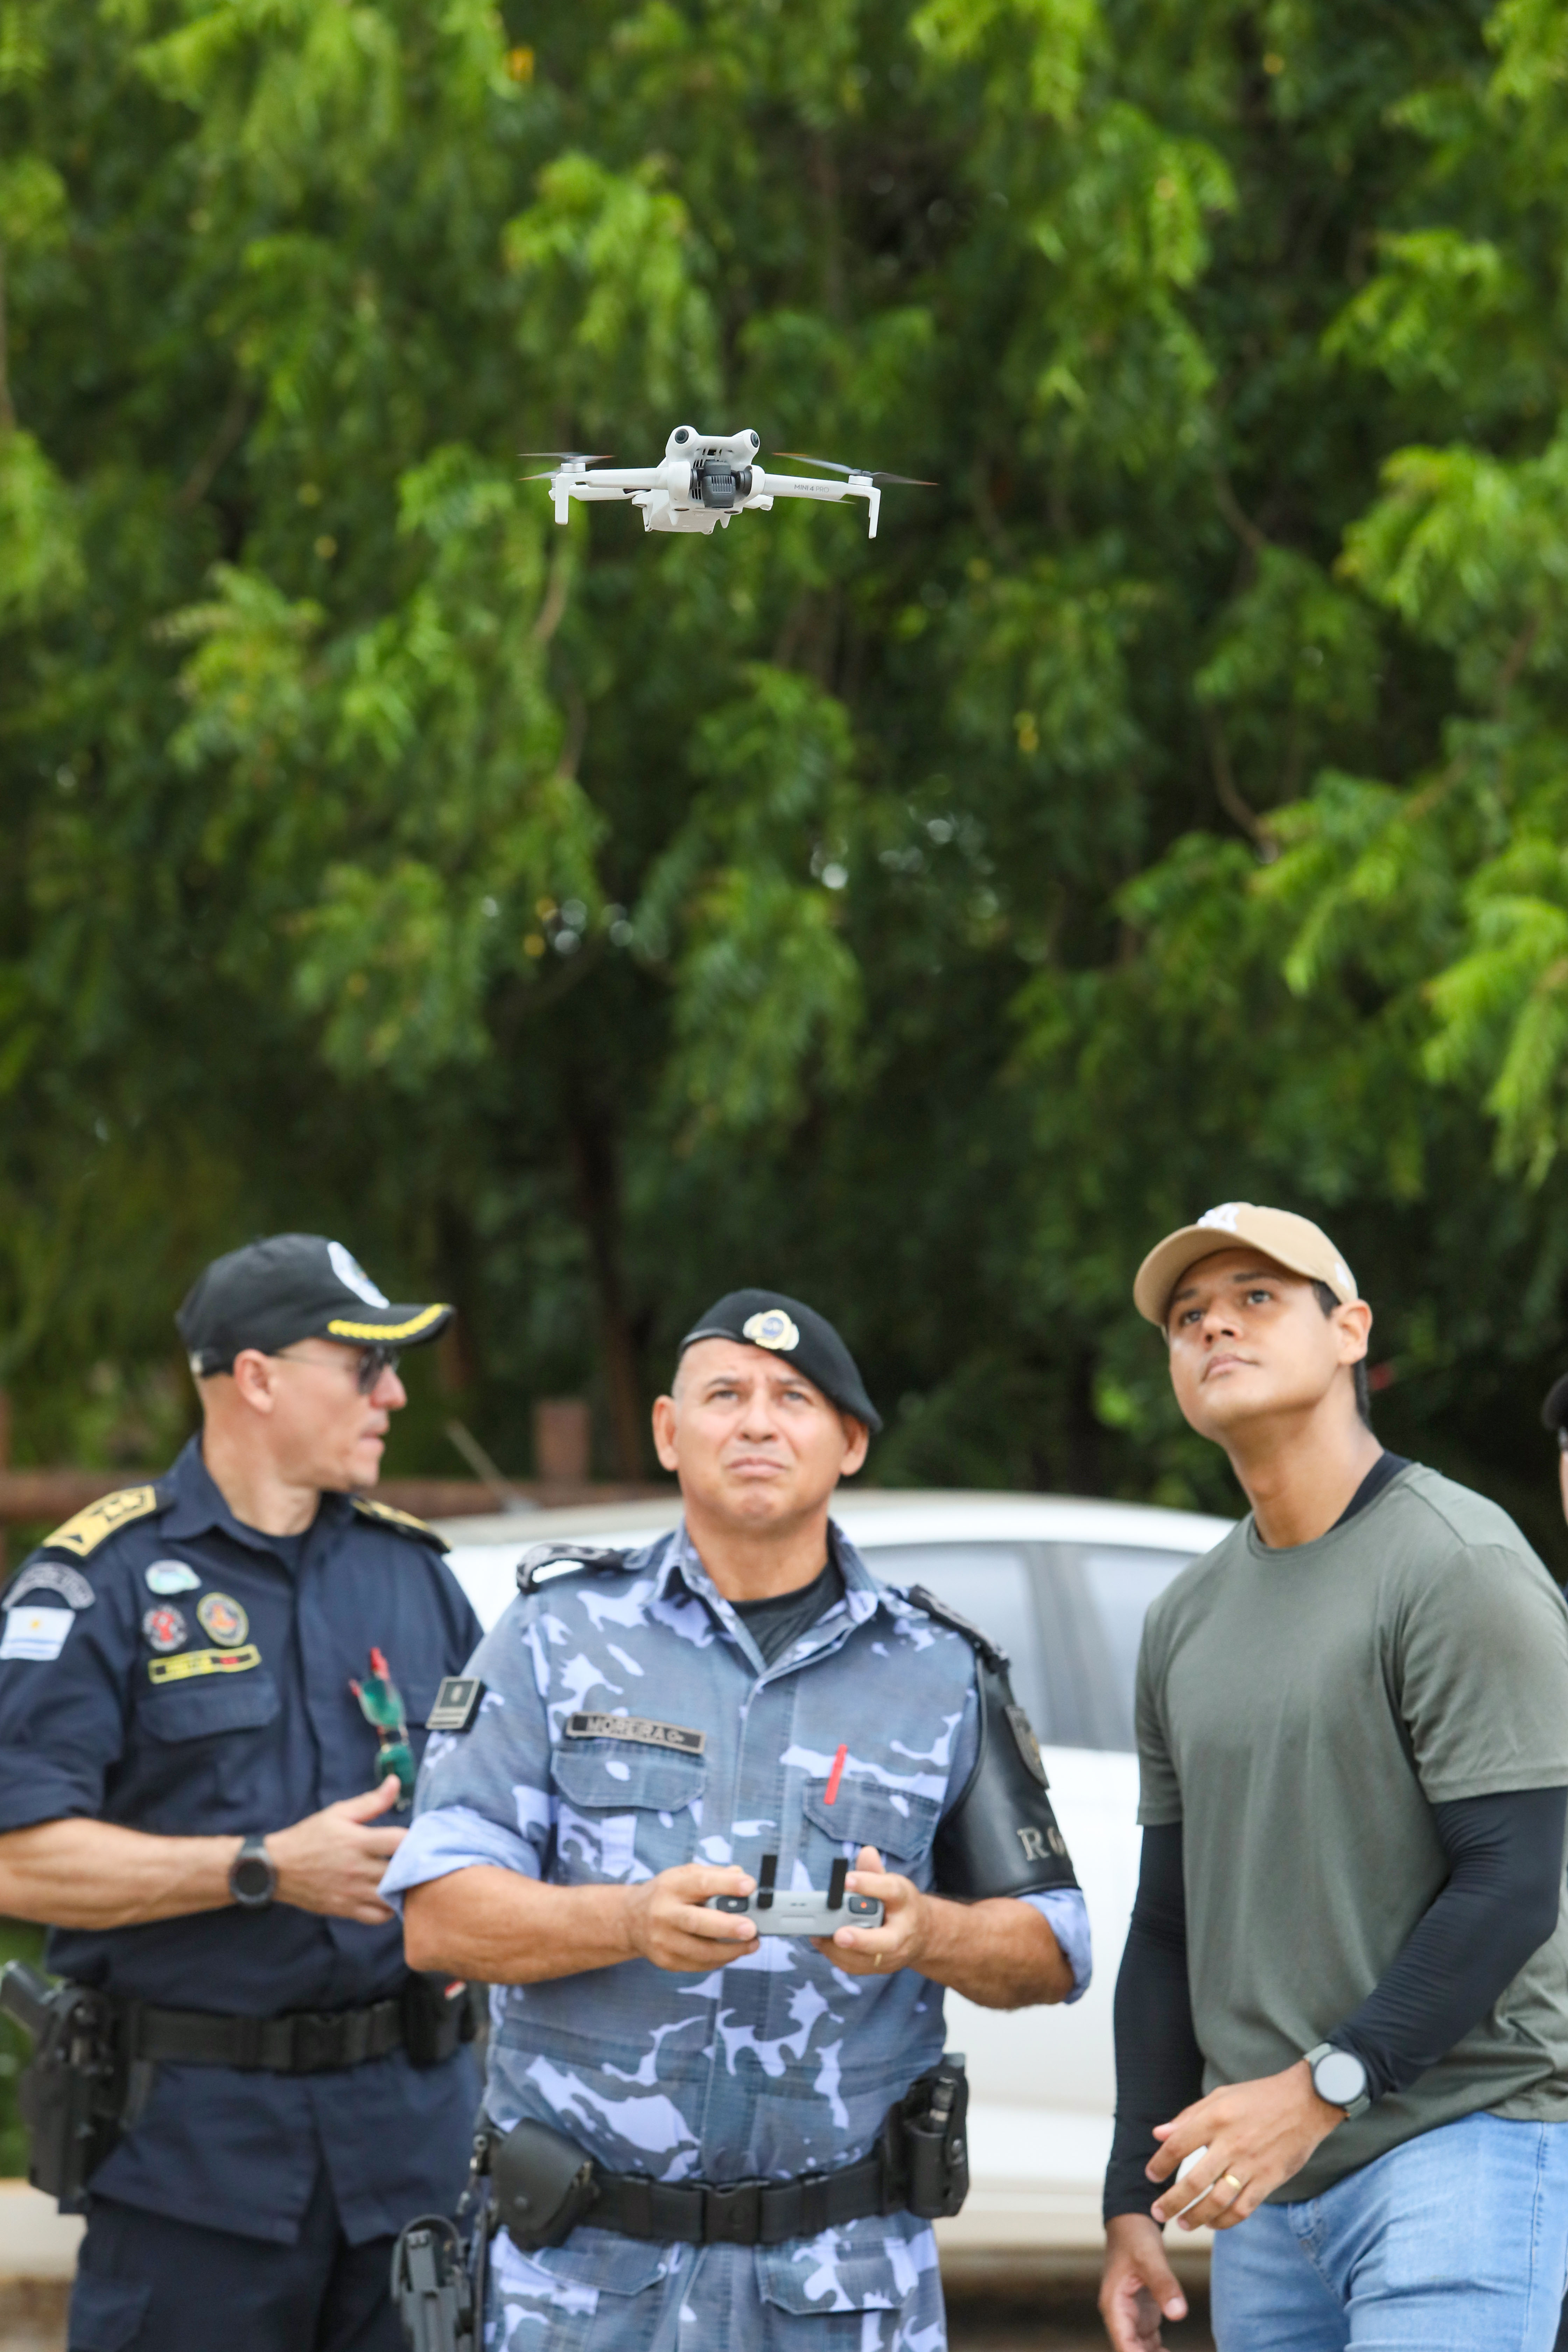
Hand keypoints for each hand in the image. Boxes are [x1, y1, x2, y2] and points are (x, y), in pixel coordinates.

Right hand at [268, 1774, 408, 1923]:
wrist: (276, 1868)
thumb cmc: (309, 1837)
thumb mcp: (338, 1813)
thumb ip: (371, 1801)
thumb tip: (396, 1782)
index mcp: (358, 1841)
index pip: (400, 1842)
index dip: (418, 1839)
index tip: (423, 1837)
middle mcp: (358, 1869)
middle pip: (402, 1872)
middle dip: (417, 1867)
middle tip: (425, 1861)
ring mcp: (352, 1892)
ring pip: (393, 1898)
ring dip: (405, 1890)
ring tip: (411, 1880)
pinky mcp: (345, 1909)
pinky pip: (377, 1917)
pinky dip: (389, 1910)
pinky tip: (392, 1897)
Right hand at [620, 1863, 759, 1971]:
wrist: (632, 1919)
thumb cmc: (668, 1894)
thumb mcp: (685, 1875)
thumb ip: (713, 1875)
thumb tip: (741, 1877)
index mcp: (671, 1886)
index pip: (700, 1883)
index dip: (726, 1884)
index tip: (749, 1886)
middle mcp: (663, 1913)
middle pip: (697, 1922)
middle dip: (727, 1926)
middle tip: (751, 1928)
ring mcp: (663, 1940)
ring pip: (700, 1951)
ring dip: (731, 1950)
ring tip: (752, 1944)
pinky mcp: (666, 1961)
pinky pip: (699, 1964)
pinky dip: (720, 1959)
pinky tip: (733, 1952)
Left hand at [810, 1846, 927, 1975]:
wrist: (922, 1933)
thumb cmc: (899, 1904)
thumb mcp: (892, 1882)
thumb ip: (874, 1870)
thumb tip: (866, 1852)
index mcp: (904, 1901)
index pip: (890, 1891)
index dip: (868, 1885)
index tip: (845, 1879)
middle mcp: (902, 1931)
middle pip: (886, 1940)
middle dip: (862, 1940)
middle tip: (839, 1934)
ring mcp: (894, 1954)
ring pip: (868, 1959)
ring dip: (841, 1950)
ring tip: (819, 1936)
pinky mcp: (882, 1967)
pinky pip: (858, 1967)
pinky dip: (838, 1957)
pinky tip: (823, 1942)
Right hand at [1098, 2213, 1187, 2351]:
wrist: (1132, 2221)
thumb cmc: (1134, 2235)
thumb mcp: (1149, 2257)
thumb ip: (1163, 2284)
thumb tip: (1179, 2314)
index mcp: (1114, 2305)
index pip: (1124, 2346)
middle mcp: (1120, 2315)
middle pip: (1132, 2351)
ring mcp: (1131, 2316)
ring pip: (1141, 2350)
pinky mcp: (1143, 2314)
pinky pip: (1150, 2343)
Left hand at [1146, 2060, 1343, 2230]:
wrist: (1305, 2102)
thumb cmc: (1259, 2097)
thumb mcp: (1220, 2096)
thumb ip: (1188, 2117)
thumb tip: (1158, 2134)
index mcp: (1215, 2118)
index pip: (1178, 2146)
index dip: (1160, 2164)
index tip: (1151, 2175)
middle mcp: (1231, 2143)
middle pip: (1193, 2181)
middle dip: (1171, 2201)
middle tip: (1157, 2212)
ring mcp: (1251, 2164)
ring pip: (1217, 2201)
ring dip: (1196, 2217)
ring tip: (1183, 2224)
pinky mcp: (1269, 2180)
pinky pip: (1243, 2208)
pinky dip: (1225, 2221)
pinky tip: (1213, 2223)